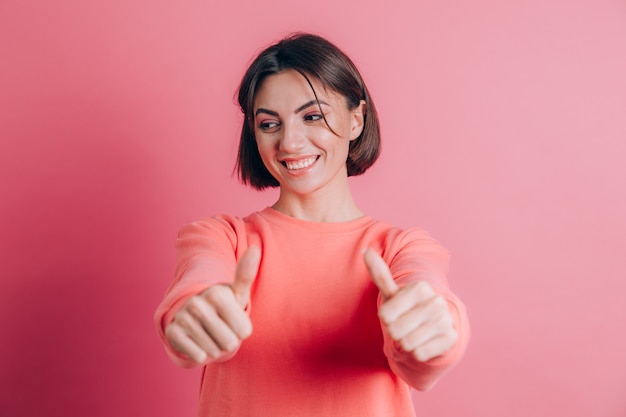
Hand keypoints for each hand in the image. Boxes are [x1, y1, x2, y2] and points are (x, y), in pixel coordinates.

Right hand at [165, 245, 260, 363]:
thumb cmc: (223, 305)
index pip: (244, 330)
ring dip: (215, 348)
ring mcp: (183, 317)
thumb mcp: (237, 292)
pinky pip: (197, 355)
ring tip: (209, 334)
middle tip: (221, 329)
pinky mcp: (172, 332)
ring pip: (214, 350)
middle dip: (229, 341)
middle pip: (230, 342)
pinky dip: (200, 354)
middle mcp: (197, 303)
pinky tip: (196, 341)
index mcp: (217, 293)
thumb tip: (254, 248)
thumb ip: (246, 273)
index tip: (234, 319)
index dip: (242, 331)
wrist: (193, 316)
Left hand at [363, 248, 457, 361]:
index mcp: (420, 287)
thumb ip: (379, 273)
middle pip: (395, 330)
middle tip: (405, 326)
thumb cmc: (407, 309)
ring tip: (414, 334)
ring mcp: (445, 320)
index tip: (396, 313)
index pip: (385, 314)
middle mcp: (436, 301)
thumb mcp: (392, 293)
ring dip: (406, 343)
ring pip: (407, 343)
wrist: (434, 327)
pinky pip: (420, 354)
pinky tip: (425, 342)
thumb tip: (366, 251)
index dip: (386, 318)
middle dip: (396, 332)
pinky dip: (418, 352)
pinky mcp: (451, 338)